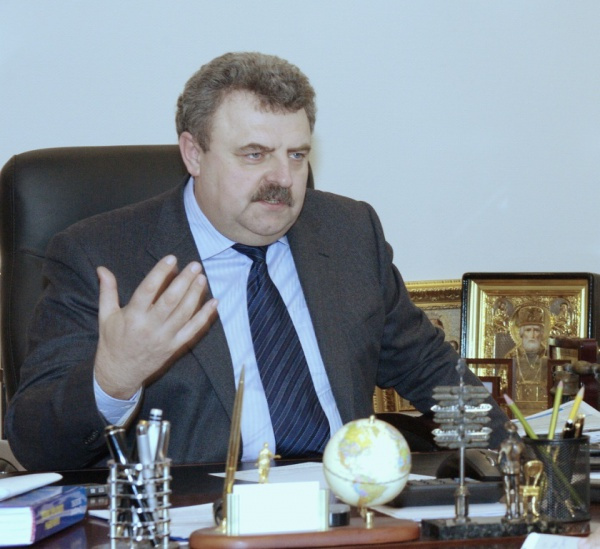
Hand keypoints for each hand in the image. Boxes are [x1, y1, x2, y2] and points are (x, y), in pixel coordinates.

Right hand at [94, 255, 217, 398]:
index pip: (148, 290)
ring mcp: (165, 338)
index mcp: (132, 316)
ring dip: (195, 294)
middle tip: (195, 265)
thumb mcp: (105, 316)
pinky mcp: (175, 346)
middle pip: (170, 300)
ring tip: (202, 277)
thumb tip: (102, 268)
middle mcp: (150, 327)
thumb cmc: (113, 341)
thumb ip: (107, 290)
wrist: (119, 373)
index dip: (160, 273)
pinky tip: (214, 302)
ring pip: (184, 313)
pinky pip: (193, 329)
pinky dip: (205, 316)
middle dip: (184, 281)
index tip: (171, 258)